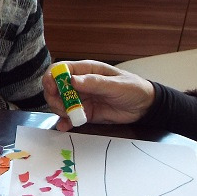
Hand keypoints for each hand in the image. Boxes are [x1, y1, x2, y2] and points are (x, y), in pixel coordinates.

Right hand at [41, 60, 155, 130]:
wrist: (144, 107)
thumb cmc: (132, 88)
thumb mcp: (116, 84)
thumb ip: (94, 82)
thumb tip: (72, 81)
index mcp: (86, 70)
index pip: (60, 69)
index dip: (51, 77)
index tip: (52, 89)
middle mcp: (80, 84)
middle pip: (55, 88)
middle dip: (54, 98)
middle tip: (63, 108)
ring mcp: (80, 99)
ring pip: (59, 103)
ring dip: (60, 111)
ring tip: (72, 117)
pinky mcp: (84, 113)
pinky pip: (69, 117)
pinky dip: (64, 122)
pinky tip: (65, 126)